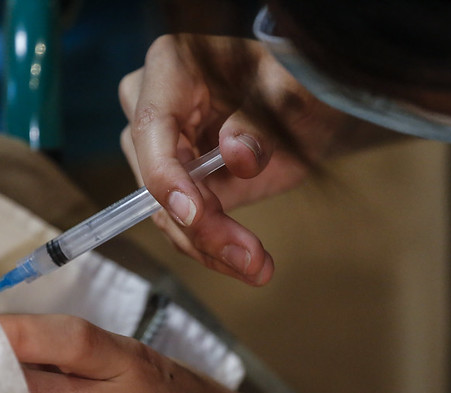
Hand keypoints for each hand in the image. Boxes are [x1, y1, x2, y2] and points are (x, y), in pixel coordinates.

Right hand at [119, 35, 346, 284]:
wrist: (300, 106)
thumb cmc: (294, 83)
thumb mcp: (291, 94)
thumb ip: (263, 122)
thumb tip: (235, 155)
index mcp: (171, 67)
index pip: (152, 127)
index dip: (167, 176)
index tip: (194, 214)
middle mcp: (151, 107)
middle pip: (156, 179)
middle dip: (201, 225)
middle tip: (249, 256)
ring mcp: (157, 148)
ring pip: (166, 212)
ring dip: (209, 247)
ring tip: (258, 267)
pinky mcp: (173, 182)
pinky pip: (182, 224)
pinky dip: (213, 249)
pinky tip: (248, 265)